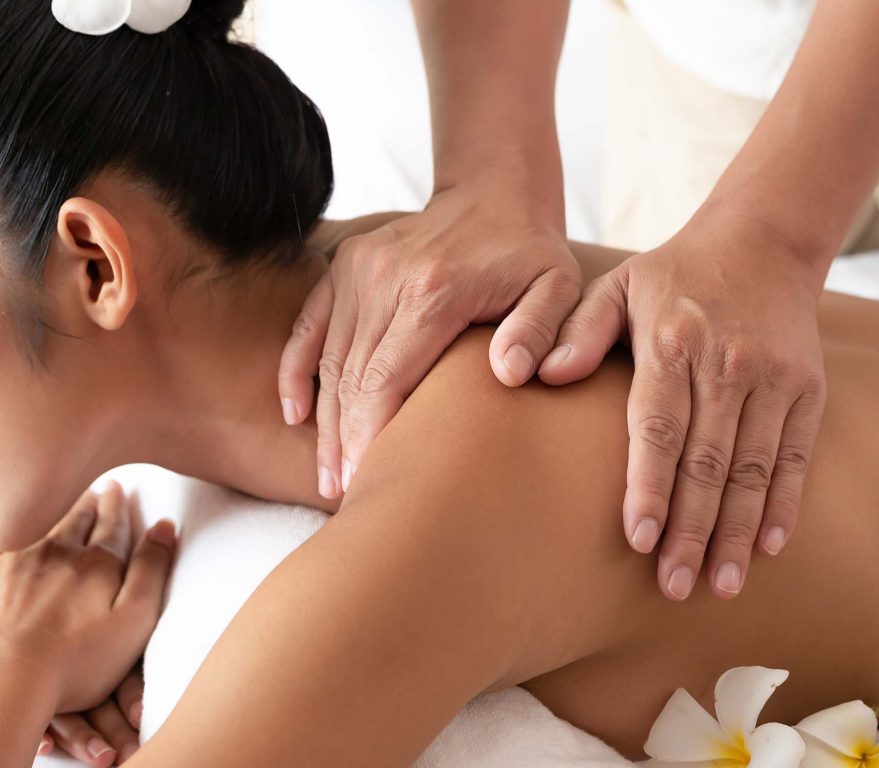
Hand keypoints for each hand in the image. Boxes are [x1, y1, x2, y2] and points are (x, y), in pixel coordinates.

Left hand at [0, 481, 174, 752]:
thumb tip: (164, 526)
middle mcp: (60, 554)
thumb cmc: (80, 660)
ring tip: (75, 511)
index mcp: (100, 562)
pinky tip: (32, 551)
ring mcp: (22, 567)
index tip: (119, 489)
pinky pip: (17, 554)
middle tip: (100, 490)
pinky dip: (31, 547)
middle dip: (92, 505)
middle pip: (79, 522)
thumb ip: (152, 569)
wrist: (6, 683)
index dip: (118, 506)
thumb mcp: (135, 618)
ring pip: (49, 534)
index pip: (113, 525)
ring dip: (65, 520)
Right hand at [278, 180, 580, 496]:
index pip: (387, 378)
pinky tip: (296, 415)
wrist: (495, 196)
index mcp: (434, 290)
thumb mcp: (557, 287)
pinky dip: (297, 371)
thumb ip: (540, 329)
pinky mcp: (344, 266)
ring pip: (328, 359)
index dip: (372, 434)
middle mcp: (385, 278)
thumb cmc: (531, 255)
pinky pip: (309, 325)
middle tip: (345, 494)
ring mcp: (358, 269)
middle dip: (345, 441)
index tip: (367, 480)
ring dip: (324, 421)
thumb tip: (511, 373)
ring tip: (327, 474)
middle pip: (352, 377)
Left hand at [540, 207, 826, 600]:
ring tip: (723, 584)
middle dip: (691, 529)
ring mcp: (773, 378)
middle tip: (675, 585)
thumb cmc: (675, 275)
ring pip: (753, 469)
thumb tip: (541, 374)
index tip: (639, 540)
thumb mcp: (617, 286)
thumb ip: (577, 329)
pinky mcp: (808, 387)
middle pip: (707, 462)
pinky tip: (770, 546)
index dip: (649, 486)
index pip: (658, 428)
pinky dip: (784, 503)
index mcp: (672, 343)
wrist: (763, 240)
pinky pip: (797, 455)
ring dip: (738, 531)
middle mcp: (727, 364)